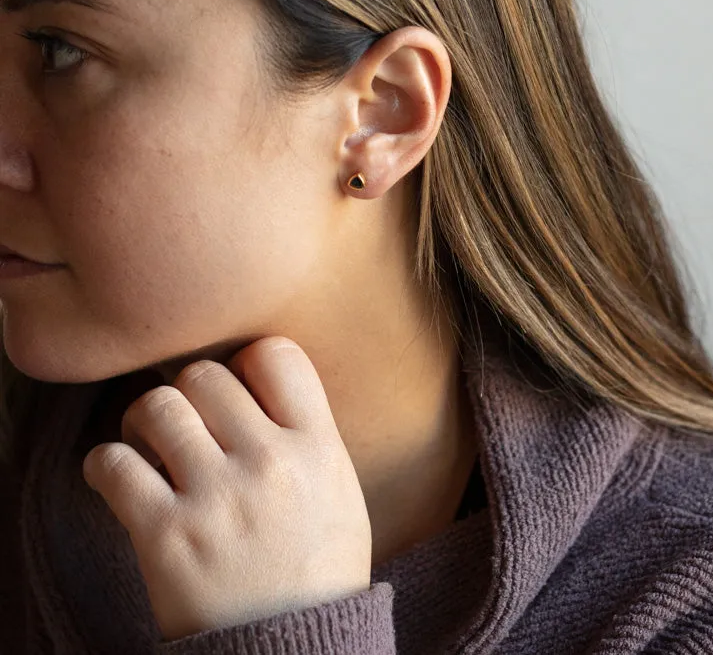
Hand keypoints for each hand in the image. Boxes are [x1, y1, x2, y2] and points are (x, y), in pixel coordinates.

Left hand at [82, 337, 372, 641]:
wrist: (293, 652)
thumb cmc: (318, 568)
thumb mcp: (340, 492)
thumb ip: (309, 434)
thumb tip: (259, 388)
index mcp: (318, 448)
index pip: (276, 354)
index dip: (248, 361)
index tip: (237, 386)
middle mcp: (269, 462)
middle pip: (205, 374)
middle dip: (189, 392)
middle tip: (186, 419)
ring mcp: (217, 497)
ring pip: (157, 406)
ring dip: (144, 420)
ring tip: (148, 442)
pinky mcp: (166, 535)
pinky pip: (112, 464)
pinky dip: (106, 464)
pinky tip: (119, 478)